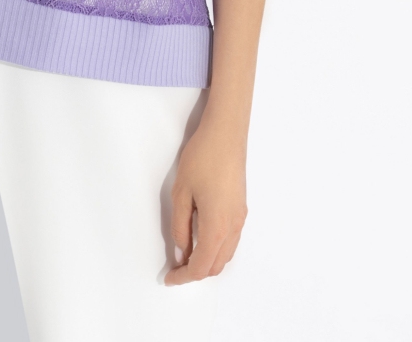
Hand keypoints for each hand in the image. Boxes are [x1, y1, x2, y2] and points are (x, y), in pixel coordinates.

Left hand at [164, 115, 247, 284]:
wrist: (225, 133)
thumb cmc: (202, 159)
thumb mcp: (181, 194)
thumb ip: (180, 228)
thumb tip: (181, 252)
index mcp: (217, 227)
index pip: (201, 267)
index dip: (184, 277)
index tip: (170, 277)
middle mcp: (233, 227)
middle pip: (216, 266)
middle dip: (195, 272)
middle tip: (175, 267)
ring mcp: (240, 218)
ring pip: (225, 255)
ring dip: (207, 261)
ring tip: (186, 254)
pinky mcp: (241, 208)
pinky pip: (231, 240)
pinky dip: (216, 248)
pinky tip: (201, 238)